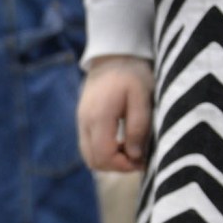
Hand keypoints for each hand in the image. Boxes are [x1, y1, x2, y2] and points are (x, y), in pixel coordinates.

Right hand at [77, 56, 153, 171]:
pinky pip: (88, 147)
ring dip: (109, 161)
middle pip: (94, 161)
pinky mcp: (82, 121)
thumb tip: (135, 155)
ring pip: (89, 157)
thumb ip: (138, 127)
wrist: (113, 55)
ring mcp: (80, 122)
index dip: (123, 165)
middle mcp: (84, 122)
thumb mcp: (142, 97)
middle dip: (117, 166)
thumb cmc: (132, 74)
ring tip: (129, 150)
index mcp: (99, 117)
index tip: (141, 161)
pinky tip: (119, 143)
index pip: (104, 156)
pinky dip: (103, 152)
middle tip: (137, 158)